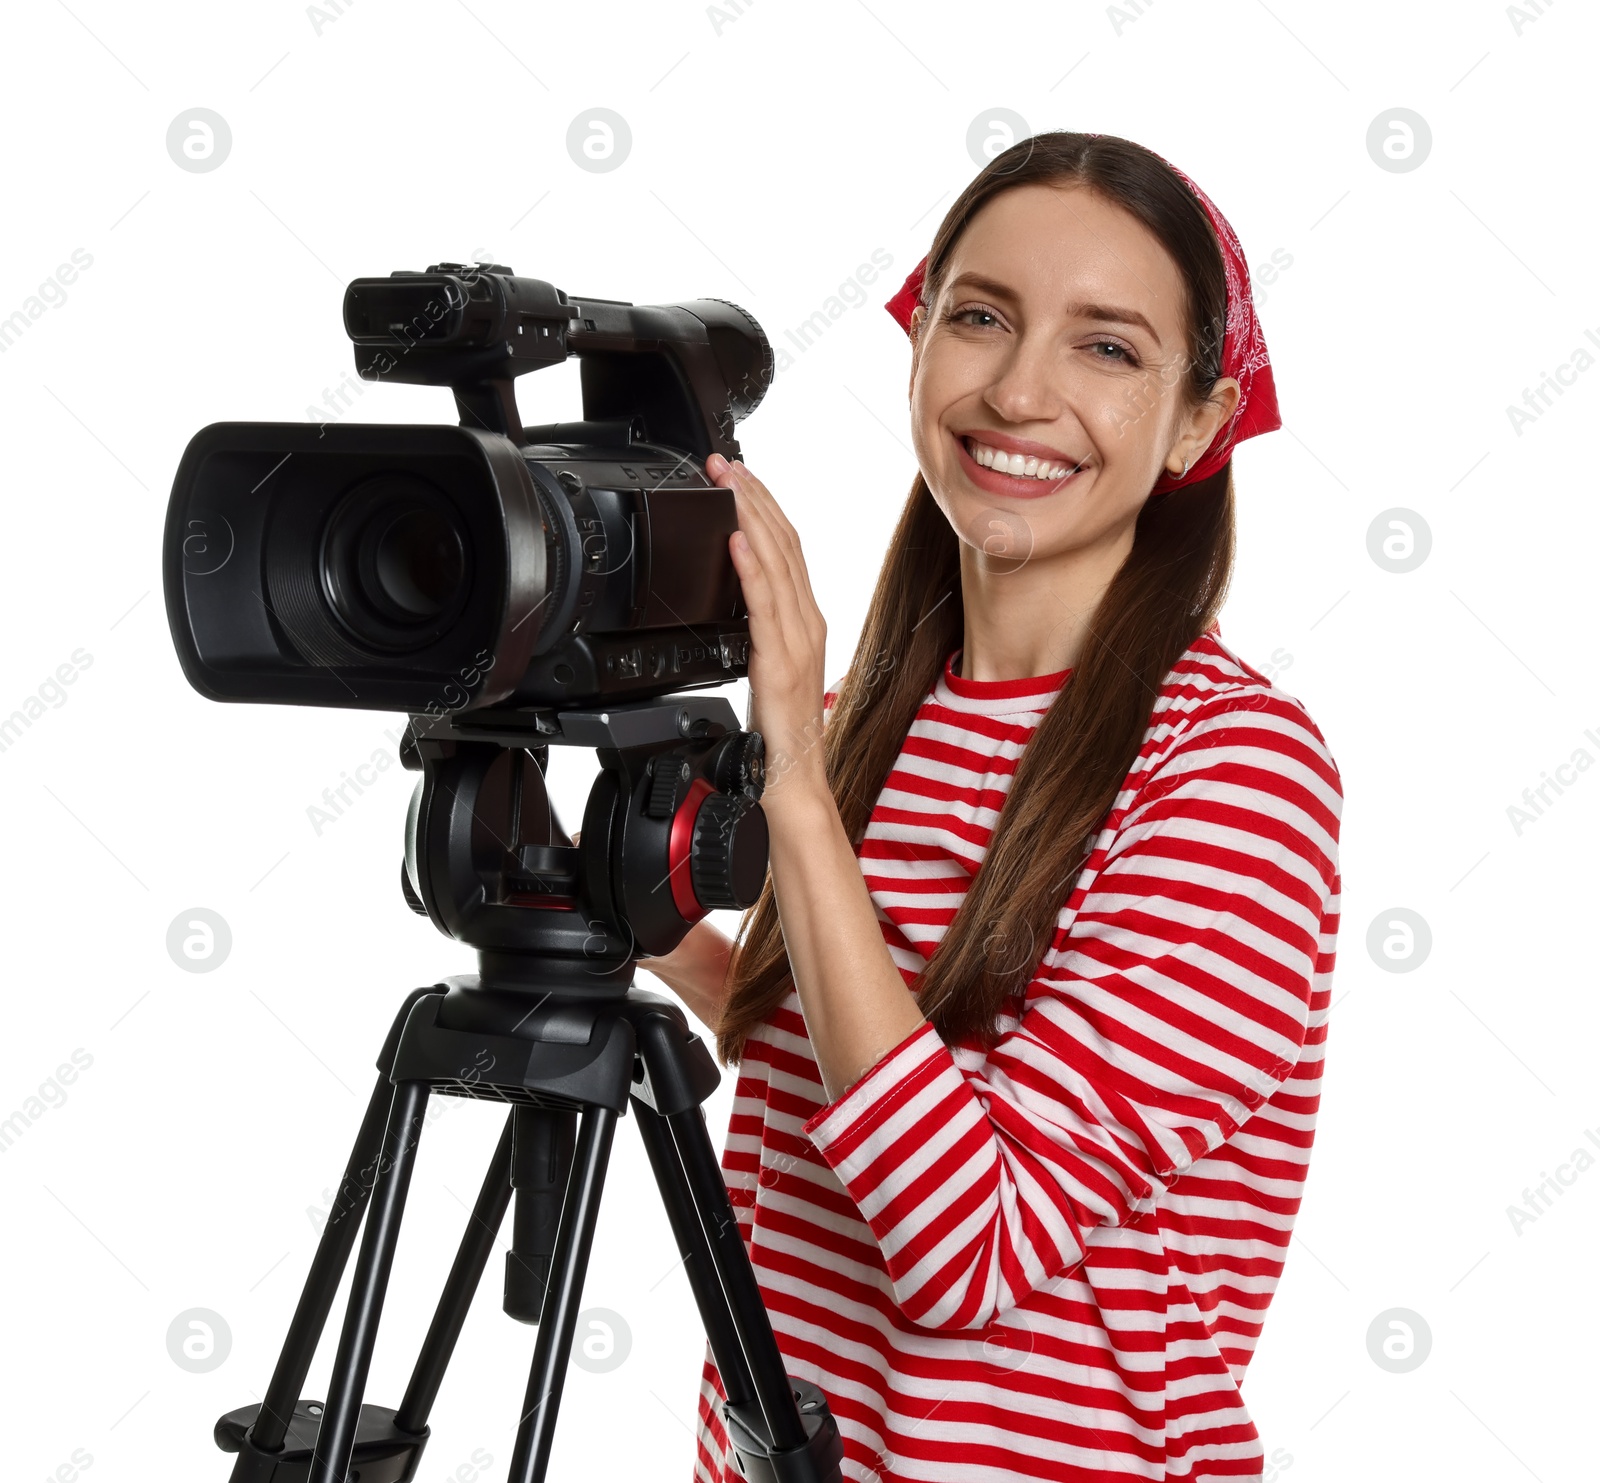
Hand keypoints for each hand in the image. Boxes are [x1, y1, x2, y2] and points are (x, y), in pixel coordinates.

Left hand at [706, 452, 829, 809]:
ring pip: (778, 564)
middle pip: (785, 544)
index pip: (788, 548)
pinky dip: (752, 568)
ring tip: (729, 482)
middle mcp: (807, 623)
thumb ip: (757, 628)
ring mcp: (798, 642)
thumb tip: (736, 594)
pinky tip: (737, 539)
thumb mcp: (765, 667)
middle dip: (754, 496)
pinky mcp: (780, 663)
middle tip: (724, 460)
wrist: (793, 780)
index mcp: (804, 621)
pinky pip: (765, 607)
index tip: (738, 473)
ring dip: (751, 516)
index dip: (764, 505)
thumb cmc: (778, 732)